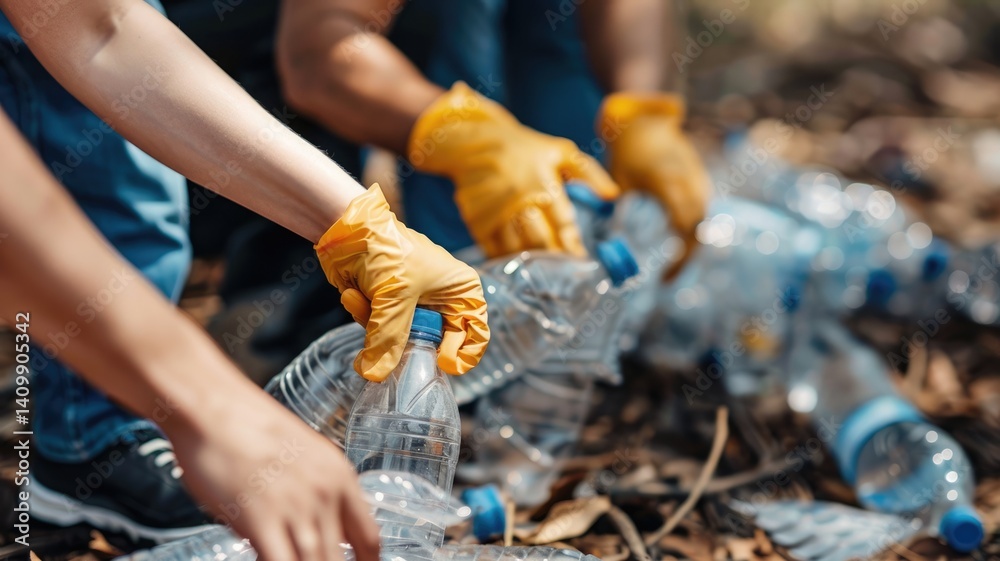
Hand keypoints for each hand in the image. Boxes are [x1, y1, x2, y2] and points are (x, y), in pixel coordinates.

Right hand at [168, 389, 379, 560]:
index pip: (369, 538)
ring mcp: (295, 508)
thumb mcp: (302, 454)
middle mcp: (325, 495)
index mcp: (339, 478)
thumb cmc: (248, 428)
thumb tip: (317, 528)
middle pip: (340, 559)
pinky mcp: (261, 520)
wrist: (214, 409)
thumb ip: (315, 492)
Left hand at [315, 184, 489, 380]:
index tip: (441, 365)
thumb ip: (388, 339)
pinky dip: (364, 315)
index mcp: (461, 288)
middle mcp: (443, 298)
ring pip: (402, 338)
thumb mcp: (393, 296)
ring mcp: (415, 302)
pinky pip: (381, 329)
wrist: (347, 226)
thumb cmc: (385, 248)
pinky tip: (352, 294)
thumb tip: (375, 376)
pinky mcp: (389, 305)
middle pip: (434, 341)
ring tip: (359, 299)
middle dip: (405, 341)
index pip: (476, 334)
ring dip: (376, 324)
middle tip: (388, 344)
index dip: (463, 355)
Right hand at [407, 82, 618, 256]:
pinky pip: (493, 249)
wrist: (476, 142)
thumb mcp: (561, 152)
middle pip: (540, 241)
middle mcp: (519, 200)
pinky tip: (518, 264)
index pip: (563, 224)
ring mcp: (495, 212)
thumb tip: (613, 195)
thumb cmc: (526, 150)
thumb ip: (589, 173)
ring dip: (531, 263)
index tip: (581, 259)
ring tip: (543, 272)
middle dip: (555, 259)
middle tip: (564, 271)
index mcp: (543, 184)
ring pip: (516, 249)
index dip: (573, 245)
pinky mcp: (477, 221)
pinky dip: (507, 259)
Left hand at [600, 92, 710, 276]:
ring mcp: (699, 179)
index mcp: (669, 182)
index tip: (665, 276)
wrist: (647, 119)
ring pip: (703, 221)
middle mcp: (689, 182)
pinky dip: (693, 230)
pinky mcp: (700, 179)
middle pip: (698, 229)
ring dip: (691, 245)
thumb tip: (612, 244)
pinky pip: (702, 210)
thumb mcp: (620, 179)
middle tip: (668, 277)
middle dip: (687, 257)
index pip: (684, 227)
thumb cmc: (628, 149)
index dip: (680, 256)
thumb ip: (621, 209)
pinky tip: (678, 245)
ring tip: (673, 267)